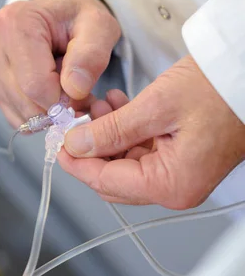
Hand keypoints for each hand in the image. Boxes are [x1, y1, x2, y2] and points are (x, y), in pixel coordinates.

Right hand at [0, 0, 120, 128]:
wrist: (56, 15)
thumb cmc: (76, 18)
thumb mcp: (98, 25)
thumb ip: (92, 55)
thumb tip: (75, 89)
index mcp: (15, 24)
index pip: (36, 84)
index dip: (64, 98)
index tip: (82, 91)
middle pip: (25, 101)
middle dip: (57, 107)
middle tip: (77, 93)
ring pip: (20, 112)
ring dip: (47, 110)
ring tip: (62, 86)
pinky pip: (14, 115)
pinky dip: (36, 113)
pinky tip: (46, 92)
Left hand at [58, 56, 244, 209]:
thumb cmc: (217, 90)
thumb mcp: (154, 107)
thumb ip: (111, 131)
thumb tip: (77, 145)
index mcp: (172, 184)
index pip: (107, 183)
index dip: (77, 164)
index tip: (58, 145)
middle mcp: (175, 185)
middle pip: (113, 178)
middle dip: (89, 149)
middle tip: (73, 124)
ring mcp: (177, 172)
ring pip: (123, 162)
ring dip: (104, 135)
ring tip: (97, 106)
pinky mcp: (178, 156)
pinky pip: (139, 149)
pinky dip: (122, 130)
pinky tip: (115, 107)